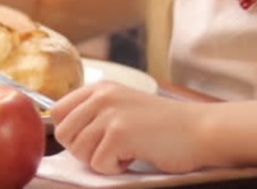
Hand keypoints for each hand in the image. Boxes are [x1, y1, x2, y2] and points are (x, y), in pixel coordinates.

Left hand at [52, 81, 211, 173]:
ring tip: (126, 150)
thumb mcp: (122, 106)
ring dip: (101, 159)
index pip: (56, 111)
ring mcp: (110, 113)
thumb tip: (61, 133)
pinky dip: (115, 168)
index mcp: (99, 88)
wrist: (200, 130)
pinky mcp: (120, 133)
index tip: (91, 140)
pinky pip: (98, 163)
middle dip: (82, 149)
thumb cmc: (163, 126)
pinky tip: (135, 156)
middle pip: (63, 133)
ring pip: (78, 150)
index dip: (69, 132)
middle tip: (109, 149)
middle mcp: (101, 96)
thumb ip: (93, 113)